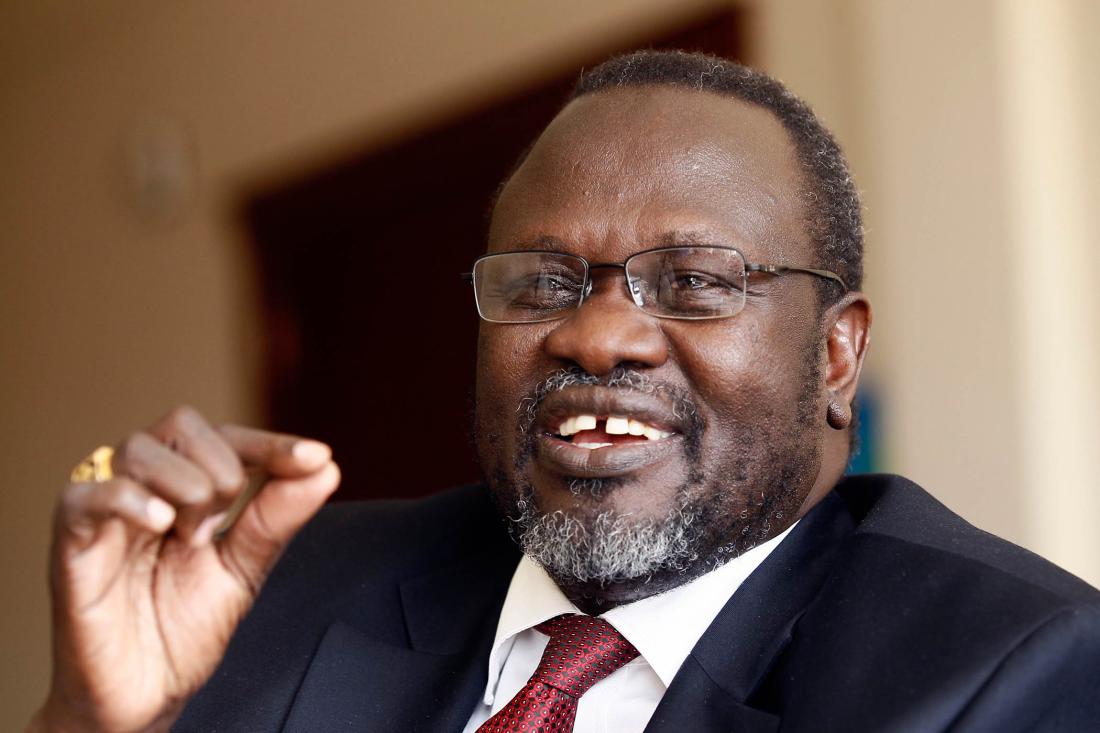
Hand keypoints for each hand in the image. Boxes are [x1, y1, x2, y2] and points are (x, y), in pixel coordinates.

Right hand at [28, 406, 340, 732]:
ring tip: (187, 540)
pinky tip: (162, 524)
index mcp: (182, 488)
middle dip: (222, 471)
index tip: (314, 457)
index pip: (226, 437)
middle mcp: (142, 488)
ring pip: (139, 448)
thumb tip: (325, 467)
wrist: (143, 697)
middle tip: (217, 530)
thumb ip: (276, 518)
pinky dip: (130, 499)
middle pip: (182, 424)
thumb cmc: (181, 631)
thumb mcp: (243, 570)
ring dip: (184, 489)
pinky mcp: (71, 543)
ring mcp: (104, 511)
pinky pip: (87, 494)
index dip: (271, 444)